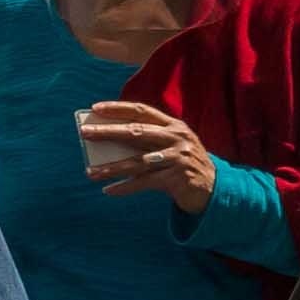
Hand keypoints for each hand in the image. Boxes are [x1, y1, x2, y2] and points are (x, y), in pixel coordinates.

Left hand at [73, 101, 216, 210]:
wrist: (214, 188)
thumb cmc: (183, 165)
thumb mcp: (170, 147)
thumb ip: (147, 142)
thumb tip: (108, 144)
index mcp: (174, 126)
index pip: (142, 111)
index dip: (118, 108)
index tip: (96, 109)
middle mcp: (177, 138)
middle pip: (136, 131)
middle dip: (108, 132)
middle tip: (85, 133)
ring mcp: (178, 157)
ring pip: (137, 160)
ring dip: (111, 167)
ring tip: (91, 172)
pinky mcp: (177, 177)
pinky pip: (145, 182)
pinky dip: (125, 187)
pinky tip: (109, 191)